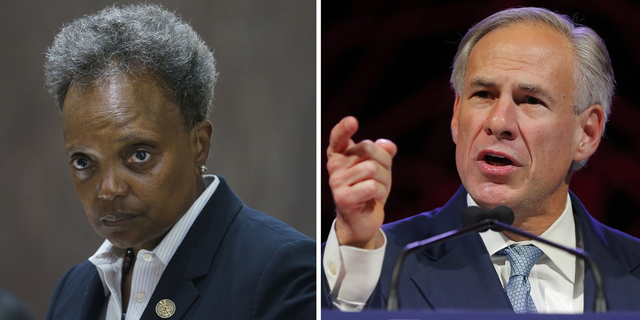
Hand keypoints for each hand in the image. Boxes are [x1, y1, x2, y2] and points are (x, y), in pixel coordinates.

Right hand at [327, 116, 396, 248]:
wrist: (362, 221)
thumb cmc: (369, 191)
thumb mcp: (380, 168)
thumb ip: (383, 153)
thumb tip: (388, 145)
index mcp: (340, 155)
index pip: (338, 138)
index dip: (343, 129)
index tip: (352, 121)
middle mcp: (334, 166)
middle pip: (367, 149)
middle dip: (384, 162)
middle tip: (382, 177)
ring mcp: (336, 182)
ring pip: (372, 168)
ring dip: (384, 180)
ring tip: (378, 190)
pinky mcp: (343, 198)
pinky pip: (371, 186)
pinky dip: (380, 192)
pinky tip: (374, 198)